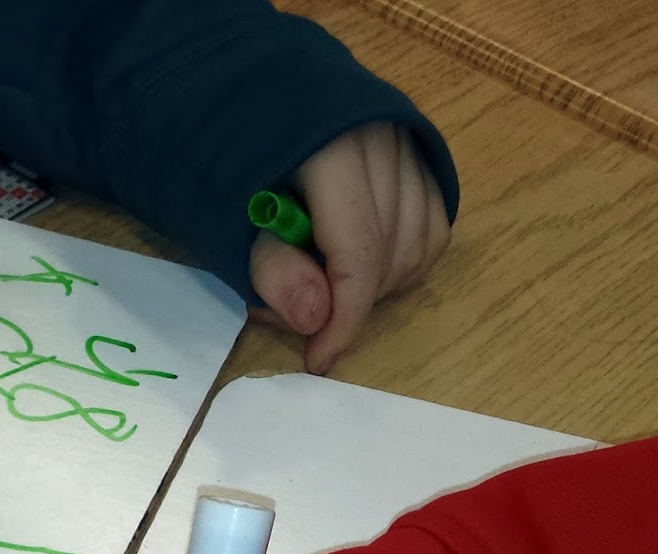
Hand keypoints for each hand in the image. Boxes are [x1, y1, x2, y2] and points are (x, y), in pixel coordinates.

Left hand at [249, 121, 449, 374]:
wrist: (247, 88)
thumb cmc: (228, 152)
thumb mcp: (229, 214)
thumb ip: (272, 267)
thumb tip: (317, 321)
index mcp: (336, 148)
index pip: (359, 255)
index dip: (342, 320)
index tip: (318, 361)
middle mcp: (387, 140)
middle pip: (388, 258)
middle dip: (343, 303)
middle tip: (287, 310)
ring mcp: (409, 144)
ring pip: (417, 249)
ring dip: (373, 288)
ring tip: (315, 283)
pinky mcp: (419, 155)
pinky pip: (430, 231)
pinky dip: (400, 263)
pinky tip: (358, 268)